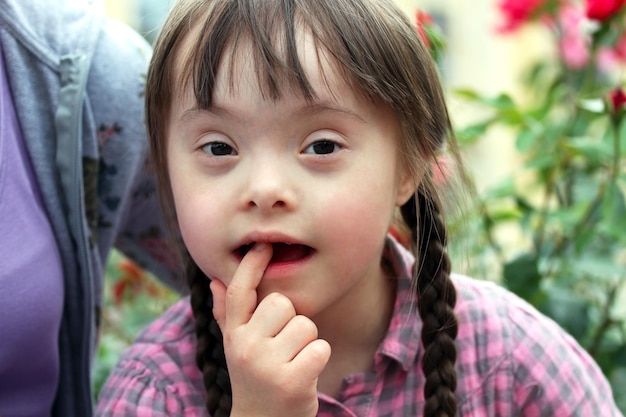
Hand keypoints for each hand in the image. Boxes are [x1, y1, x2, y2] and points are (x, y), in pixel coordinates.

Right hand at [210, 243, 330, 416]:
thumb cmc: (256, 377)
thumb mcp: (237, 347)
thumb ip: (228, 314)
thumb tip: (215, 280)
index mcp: (234, 334)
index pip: (240, 292)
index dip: (252, 265)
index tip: (263, 246)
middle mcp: (245, 346)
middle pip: (283, 303)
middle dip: (292, 322)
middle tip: (285, 347)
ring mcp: (266, 364)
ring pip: (306, 325)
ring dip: (307, 343)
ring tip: (293, 363)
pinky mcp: (292, 381)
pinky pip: (320, 347)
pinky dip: (318, 359)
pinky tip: (304, 375)